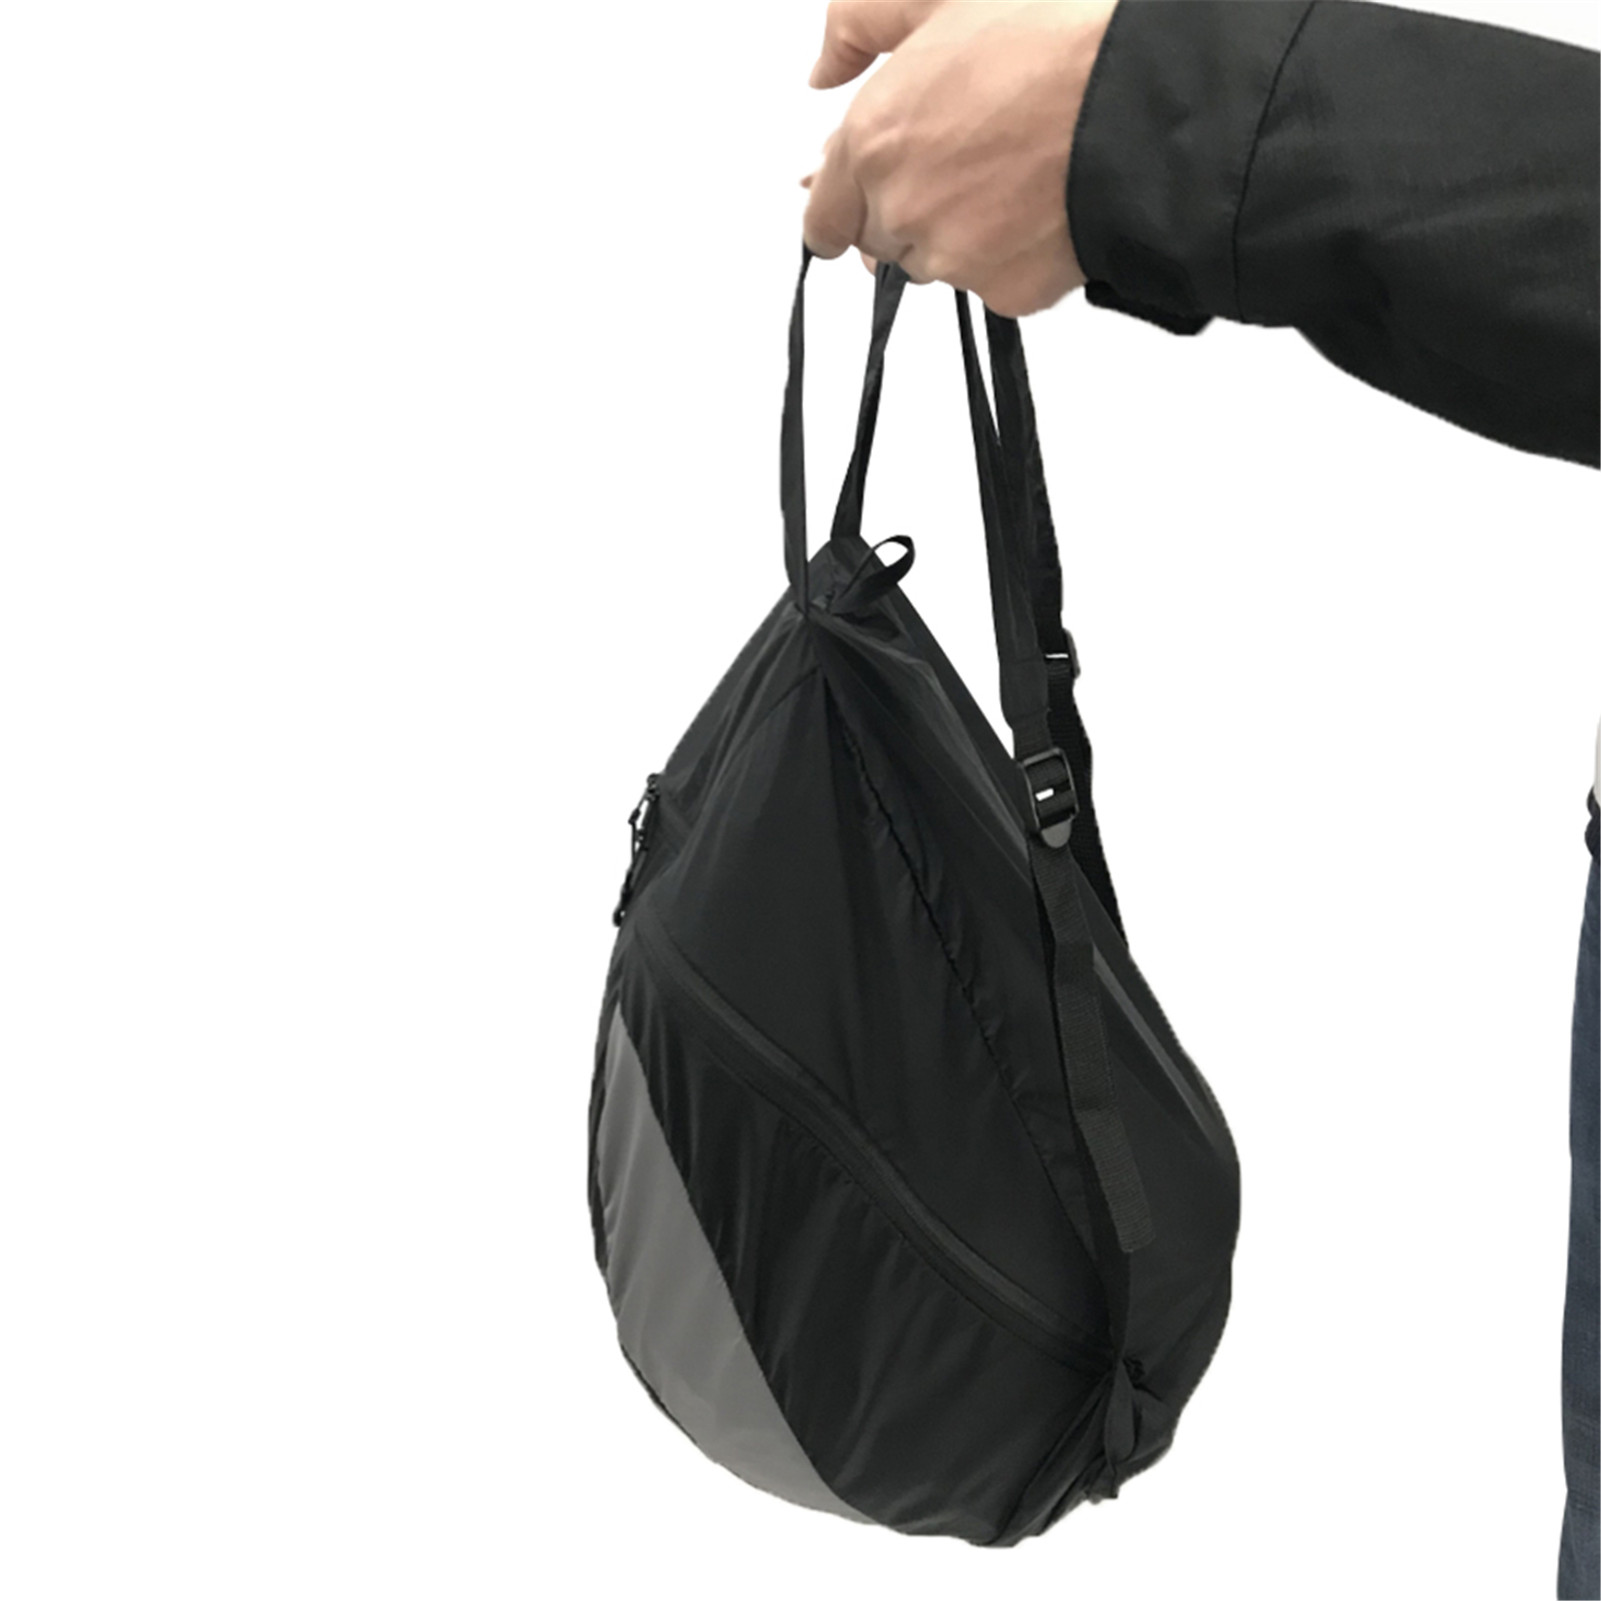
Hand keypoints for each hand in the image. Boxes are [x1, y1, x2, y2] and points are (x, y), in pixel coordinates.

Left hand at [800, 0, 1116, 315]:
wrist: (1140, 98)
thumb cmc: (1049, 38)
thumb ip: (860, 26)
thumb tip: (823, 71)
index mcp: (872, 142)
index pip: (823, 220)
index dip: (846, 206)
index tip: (863, 199)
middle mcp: (903, 211)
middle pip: (881, 242)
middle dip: (907, 212)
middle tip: (963, 163)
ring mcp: (954, 259)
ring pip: (936, 265)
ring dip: (959, 234)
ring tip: (1013, 174)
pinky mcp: (1004, 292)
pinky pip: (992, 285)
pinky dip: (1010, 256)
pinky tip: (1041, 206)